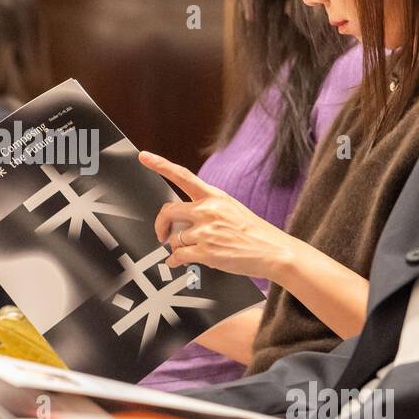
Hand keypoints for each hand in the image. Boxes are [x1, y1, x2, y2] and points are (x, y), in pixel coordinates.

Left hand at [140, 150, 295, 281]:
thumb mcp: (231, 210)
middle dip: (161, 225)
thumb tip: (185, 222)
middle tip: (162, 234)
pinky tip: (179, 262)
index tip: (144, 156)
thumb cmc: (255, 233)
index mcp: (215, 196)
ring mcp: (206, 231)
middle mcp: (208, 210)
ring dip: (176, 248)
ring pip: (173, 239)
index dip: (160, 165)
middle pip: (168, 211)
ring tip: (189, 252)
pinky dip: (175, 261)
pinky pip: (177, 256)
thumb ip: (207, 211)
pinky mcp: (205, 252)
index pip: (182, 175)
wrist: (274, 252)